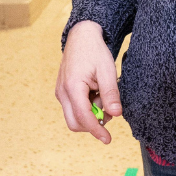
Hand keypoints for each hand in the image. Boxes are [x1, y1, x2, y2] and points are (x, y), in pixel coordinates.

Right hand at [56, 20, 120, 143]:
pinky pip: (74, 108)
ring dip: (91, 114)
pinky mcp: (63, 92)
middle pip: (75, 123)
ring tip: (102, 95)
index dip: (96, 130)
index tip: (108, 139)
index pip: (83, 118)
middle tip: (108, 110)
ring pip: (74, 117)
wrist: (81, 36)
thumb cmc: (94, 51)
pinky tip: (96, 92)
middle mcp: (62, 93)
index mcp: (72, 87)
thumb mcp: (107, 71)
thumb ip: (111, 94)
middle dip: (93, 124)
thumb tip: (115, 114)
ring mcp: (60, 93)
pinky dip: (87, 107)